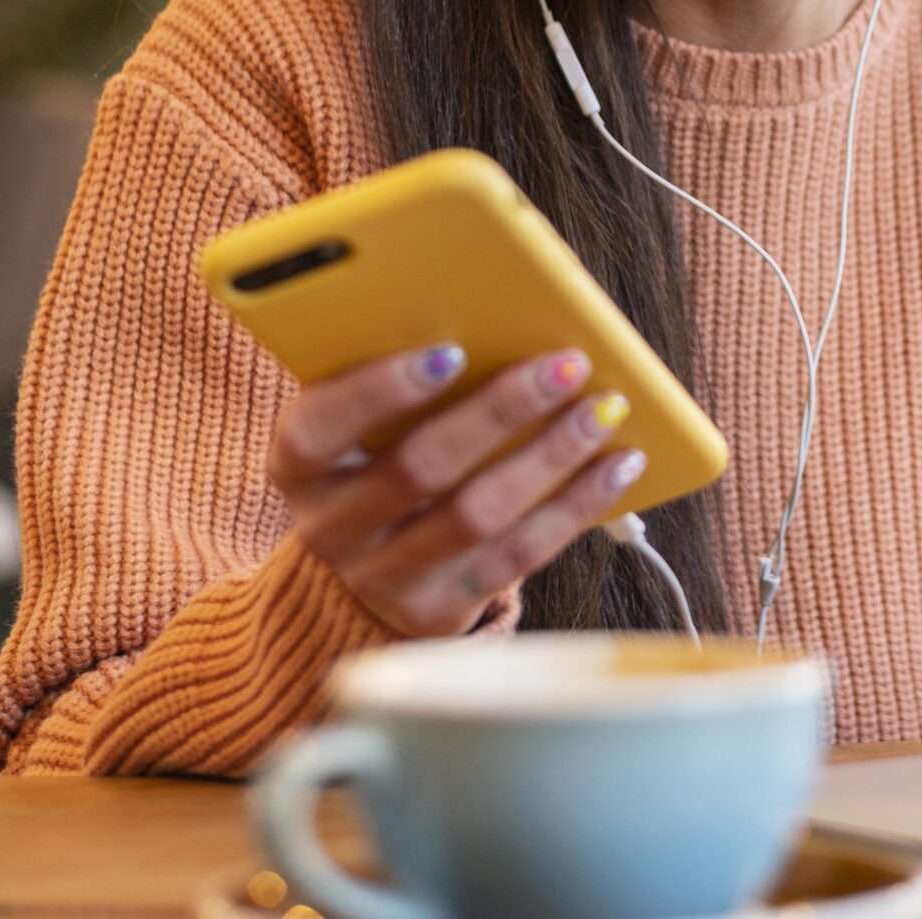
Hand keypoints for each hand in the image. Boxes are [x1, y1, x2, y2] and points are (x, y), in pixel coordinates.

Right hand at [268, 344, 643, 636]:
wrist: (363, 574)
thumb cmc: (381, 457)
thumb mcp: (367, 422)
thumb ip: (412, 376)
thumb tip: (508, 312)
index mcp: (301, 463)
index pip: (318, 428)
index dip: (380, 390)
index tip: (450, 349)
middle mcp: (332, 526)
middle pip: (419, 467)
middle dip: (501, 410)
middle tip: (567, 364)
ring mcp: (384, 576)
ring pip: (477, 516)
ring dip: (552, 457)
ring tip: (605, 409)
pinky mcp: (439, 609)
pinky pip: (517, 558)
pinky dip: (576, 506)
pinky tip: (620, 465)